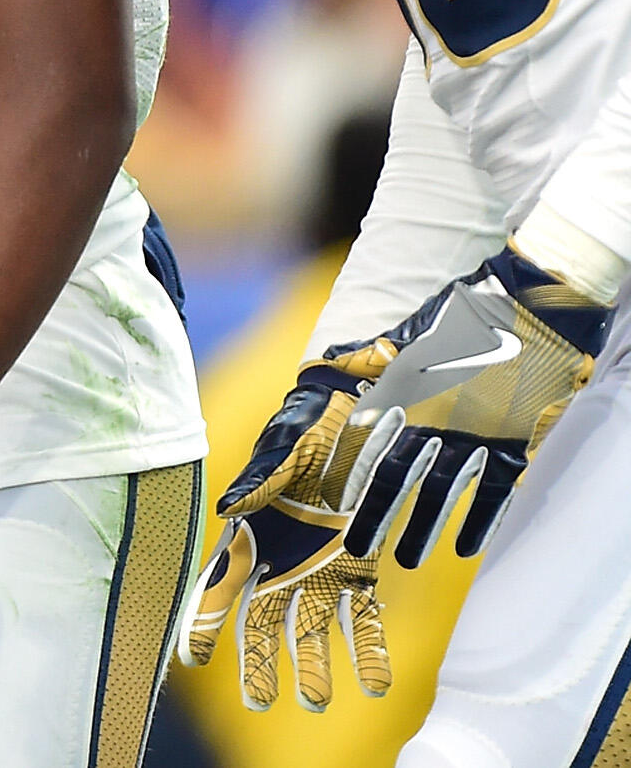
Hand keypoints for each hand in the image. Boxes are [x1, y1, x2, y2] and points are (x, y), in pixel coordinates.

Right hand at [178, 358, 390, 709]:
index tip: (191, 659)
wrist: (357, 418)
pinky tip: (376, 683)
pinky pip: (364, 619)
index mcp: (249, 537)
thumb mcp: (282, 451)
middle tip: (259, 703)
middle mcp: (280, 563)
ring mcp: (319, 570)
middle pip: (262, 622)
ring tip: (318, 702)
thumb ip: (257, 482)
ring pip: (312, 630)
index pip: (217, 588)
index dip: (202, 623)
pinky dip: (369, 651)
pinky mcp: (360, 571)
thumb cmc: (308, 429)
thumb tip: (226, 512)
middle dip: (259, 663)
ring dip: (314, 666)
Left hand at [332, 244, 610, 566]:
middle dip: (375, 514)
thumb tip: (346, 377)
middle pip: (396, 475)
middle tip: (357, 548)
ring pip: (440, 492)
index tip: (330, 503)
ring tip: (406, 560)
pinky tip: (465, 548)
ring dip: (422, 528)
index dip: (346, 474)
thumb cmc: (470, 313)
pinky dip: (480, 520)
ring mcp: (475, 432)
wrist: (533, 303)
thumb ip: (382, 362)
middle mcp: (433, 415)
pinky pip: (493, 491)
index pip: (366, 440)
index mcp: (403, 386)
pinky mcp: (513, 441)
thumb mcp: (416, 334)